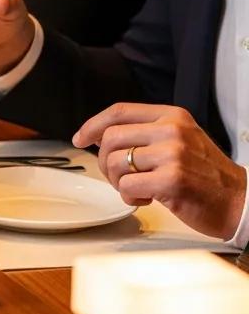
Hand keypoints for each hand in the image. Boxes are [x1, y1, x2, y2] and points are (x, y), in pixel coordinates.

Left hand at [74, 103, 246, 238]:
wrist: (239, 202)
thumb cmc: (205, 175)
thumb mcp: (179, 140)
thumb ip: (145, 133)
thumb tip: (100, 135)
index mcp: (171, 116)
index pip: (119, 111)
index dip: (93, 124)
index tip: (80, 138)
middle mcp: (171, 130)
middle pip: (110, 137)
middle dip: (105, 161)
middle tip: (117, 176)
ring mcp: (172, 154)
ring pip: (115, 162)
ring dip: (117, 182)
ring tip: (137, 189)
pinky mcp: (171, 179)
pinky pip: (126, 186)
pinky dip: (128, 197)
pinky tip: (145, 199)